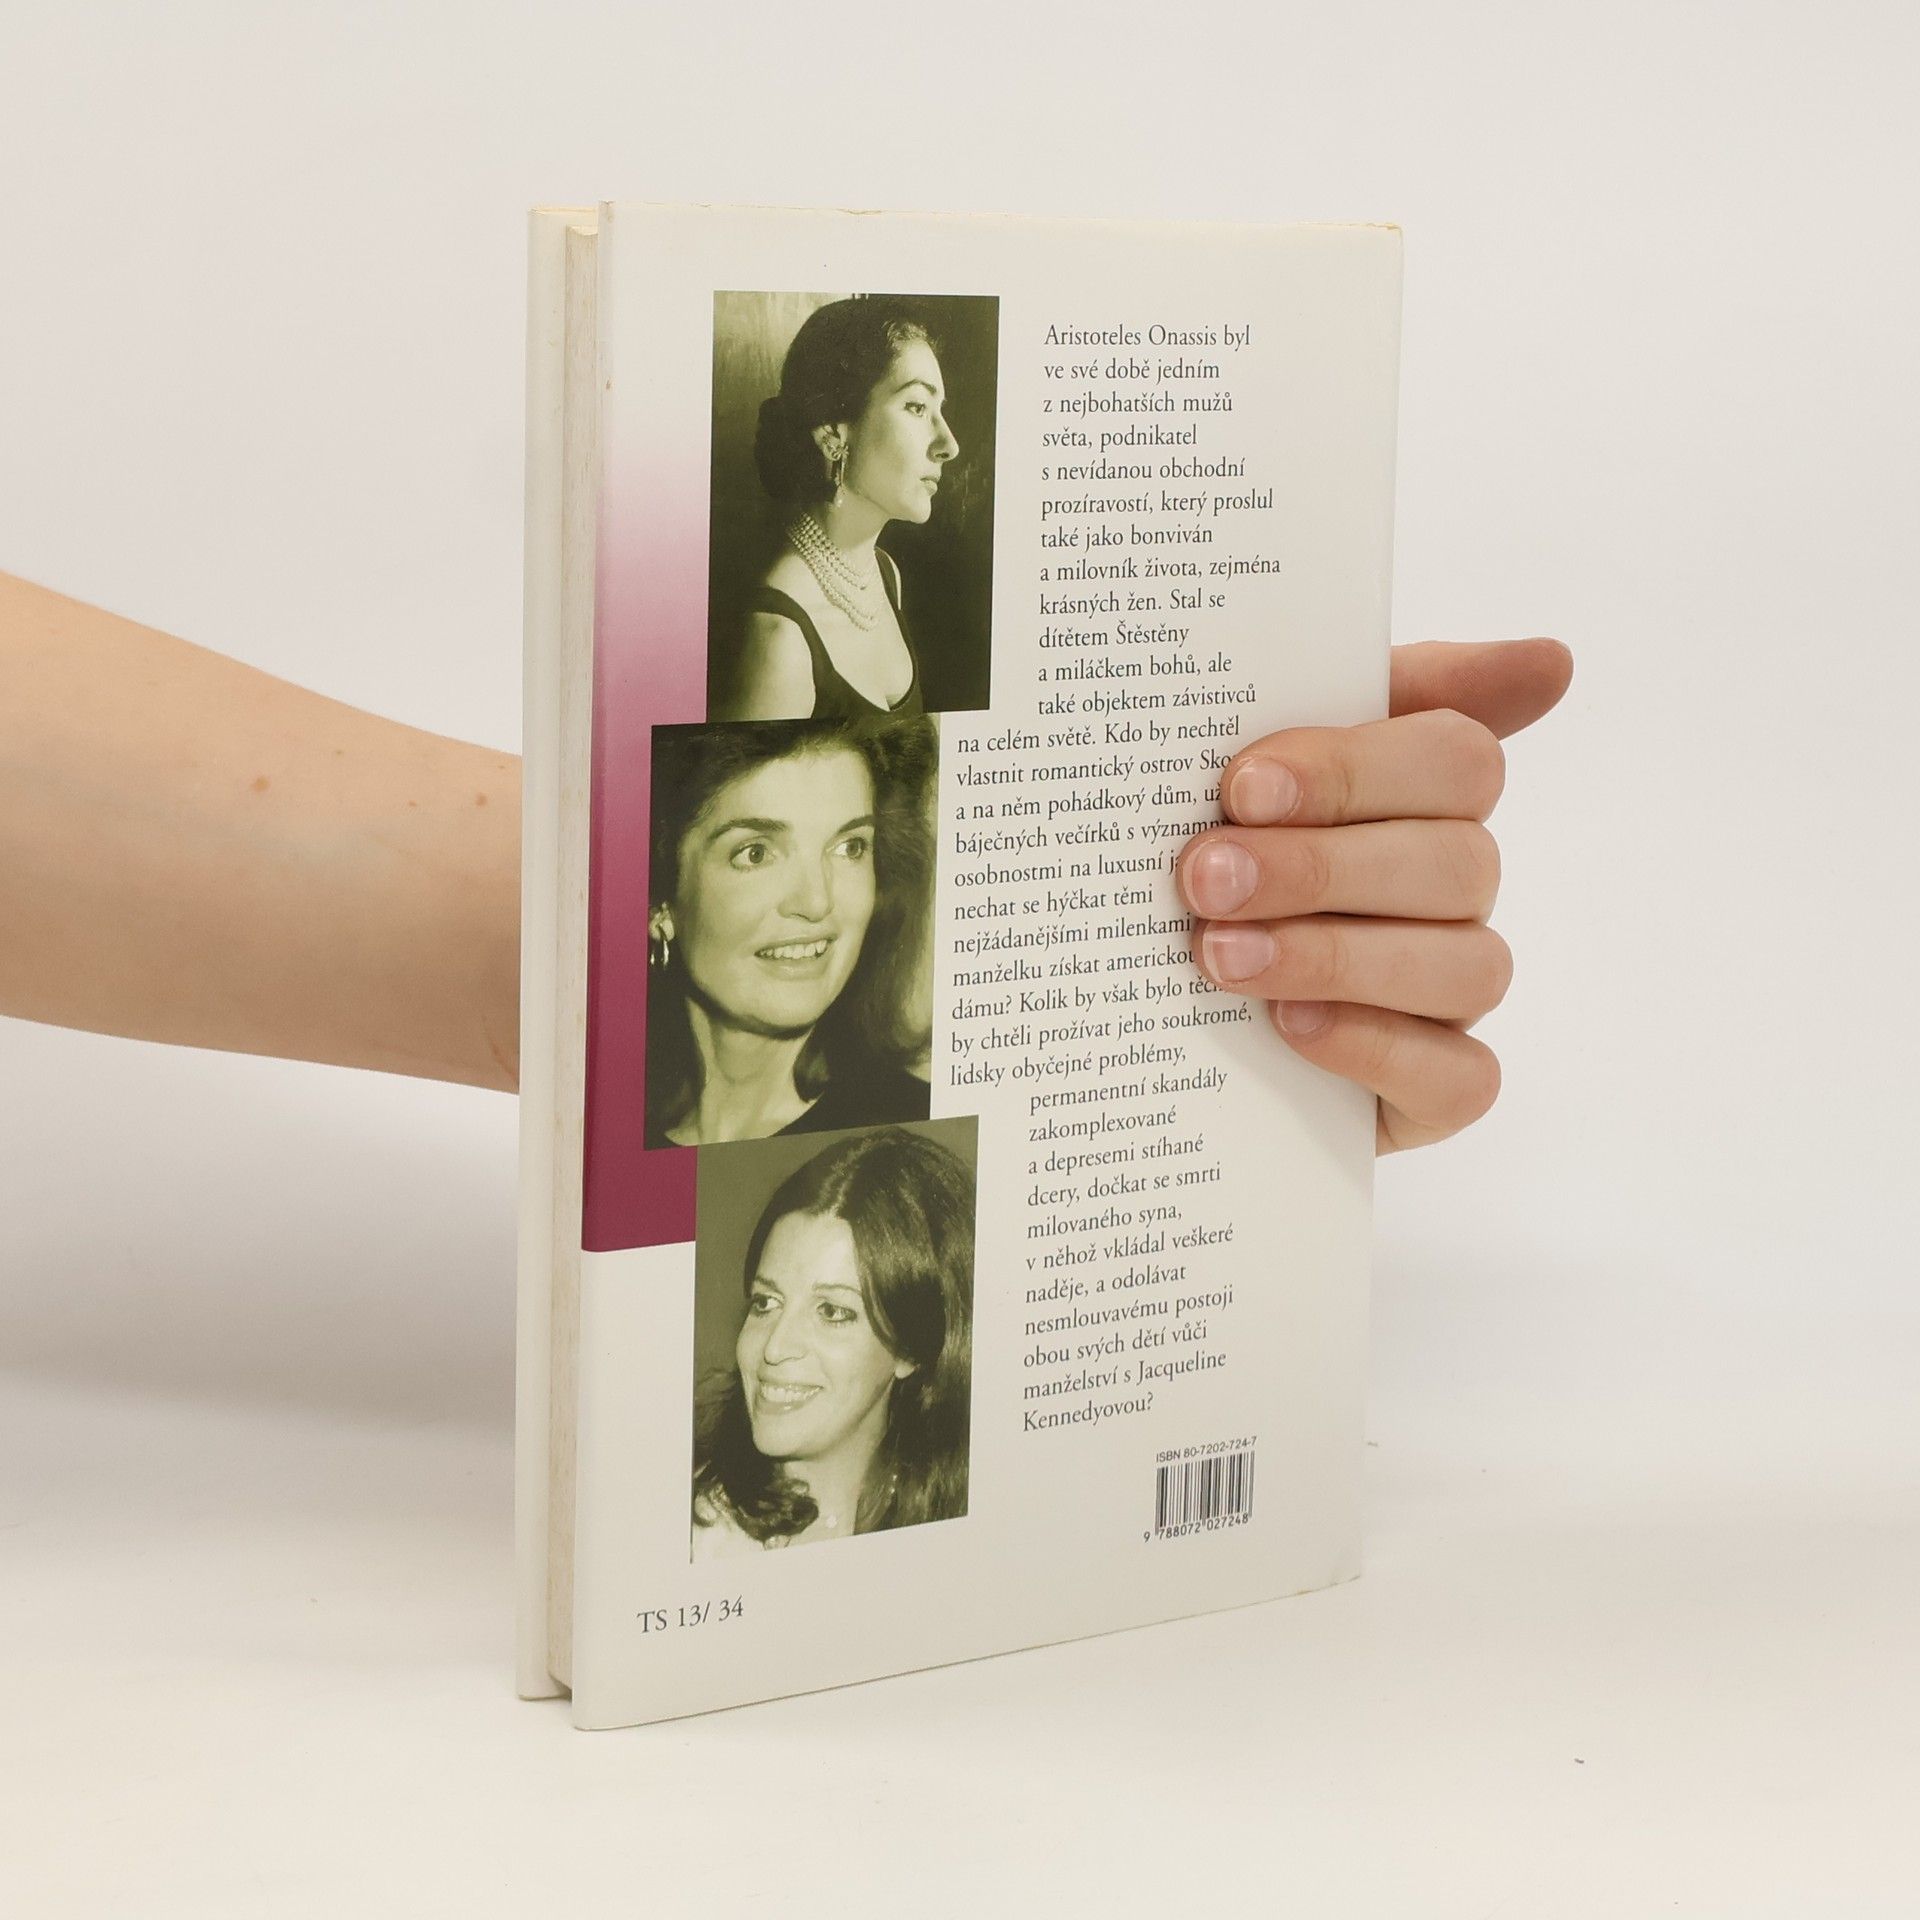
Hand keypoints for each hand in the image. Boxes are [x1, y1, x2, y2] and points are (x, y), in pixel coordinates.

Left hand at [1176, 638, 1572, 1152]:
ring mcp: (1452, 994)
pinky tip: (1289, 1025)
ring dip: (1335, 956)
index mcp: (1424, 796)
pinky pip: (1461, 1076)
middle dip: (1319, 868)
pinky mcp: (1437, 1091)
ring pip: (1465, 966)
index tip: (1244, 785)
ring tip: (1221, 955)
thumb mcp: (1260, 765)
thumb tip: (1553, 660)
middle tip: (1205, 877)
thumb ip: (1360, 689)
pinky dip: (1374, 1045)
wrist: (1156, 1010)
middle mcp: (1454, 890)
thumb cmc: (1219, 857)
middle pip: (1455, 862)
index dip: (1353, 770)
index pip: (1458, 759)